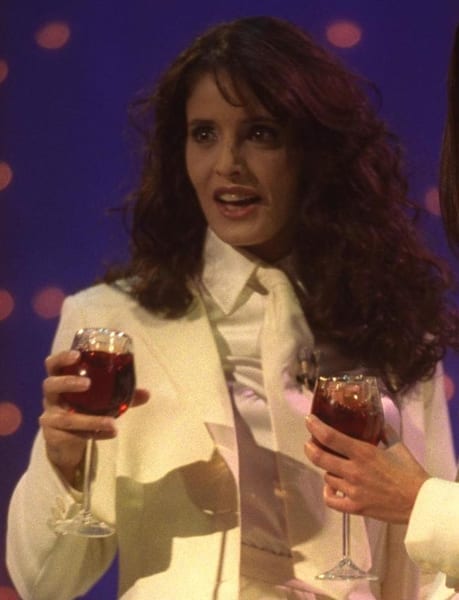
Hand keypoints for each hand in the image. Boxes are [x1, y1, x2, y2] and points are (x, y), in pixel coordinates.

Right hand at [40, 349, 148, 485]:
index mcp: (61, 380)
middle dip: (67, 382)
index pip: (53, 364)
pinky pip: (73, 434)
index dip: (62, 358)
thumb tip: (147, 393)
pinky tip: (111, 433)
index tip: (77, 355)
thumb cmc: (83, 409)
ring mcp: (50, 416)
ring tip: (111, 422)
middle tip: (87, 384)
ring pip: (65, 417)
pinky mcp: (53, 435)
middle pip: (50, 384)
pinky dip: (94, 433)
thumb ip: (122, 394)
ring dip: (90, 420)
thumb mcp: (101, 399)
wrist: (66, 440)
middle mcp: (52, 397)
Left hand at [304, 414, 429, 522]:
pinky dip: (328, 492)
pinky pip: (331, 500)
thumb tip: (375, 420)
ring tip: (330, 464)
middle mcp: (353, 470)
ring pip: (326, 476)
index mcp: (363, 452)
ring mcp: (352, 490)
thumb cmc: (410, 472)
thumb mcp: (397, 445)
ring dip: (325, 468)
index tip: (309, 420)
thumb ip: (383, 431)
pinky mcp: (355, 507)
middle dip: (310, 447)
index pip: (330, 437)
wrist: (420, 502)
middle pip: (319, 457)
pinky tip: (331, 486)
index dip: (315, 427)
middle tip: (310, 442)